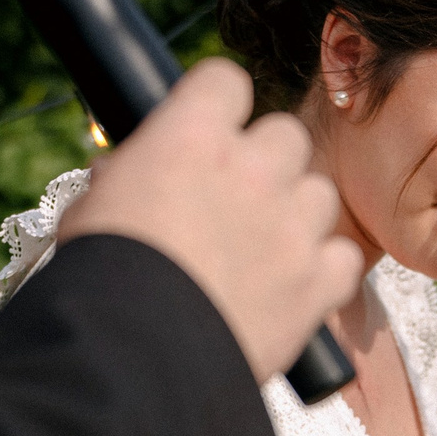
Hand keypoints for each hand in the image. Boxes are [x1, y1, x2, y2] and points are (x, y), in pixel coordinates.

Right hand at [59, 59, 361, 381]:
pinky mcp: (319, 279)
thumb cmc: (103, 279)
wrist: (138, 355)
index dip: (216, 106)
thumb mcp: (93, 210)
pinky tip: (290, 290)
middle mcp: (254, 166)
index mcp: (192, 133)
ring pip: (320, 193)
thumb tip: (125, 174)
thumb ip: (124, 179)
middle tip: (236, 202)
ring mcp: (294, 222)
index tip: (207, 132)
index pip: (224, 80)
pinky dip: (323, 273)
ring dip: (297, 216)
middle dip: (266, 163)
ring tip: (261, 253)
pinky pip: (343, 258)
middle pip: (285, 134)